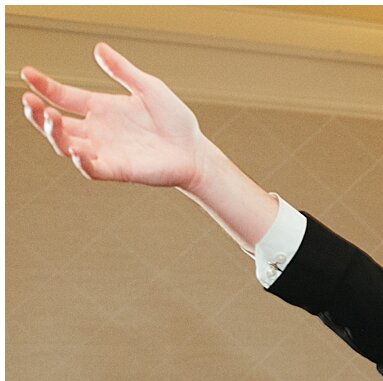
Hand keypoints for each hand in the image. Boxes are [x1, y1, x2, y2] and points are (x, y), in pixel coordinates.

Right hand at [21, 44, 205, 188]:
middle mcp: (97, 130)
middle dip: (39, 113)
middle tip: (29, 100)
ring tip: (50, 117)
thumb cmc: (174, 120)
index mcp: (101, 108)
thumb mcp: (149, 87)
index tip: (27, 73)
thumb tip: (99, 48)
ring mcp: (105, 151)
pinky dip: (83, 161)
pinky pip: (93, 169)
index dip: (44, 86)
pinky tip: (78, 150)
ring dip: (54, 134)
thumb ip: (123, 70)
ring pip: (66, 146)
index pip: (64, 96)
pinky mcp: (118, 170)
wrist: (195, 151)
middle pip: (57, 124)